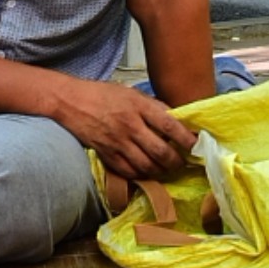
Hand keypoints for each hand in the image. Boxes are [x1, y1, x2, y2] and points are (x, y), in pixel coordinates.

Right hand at [55, 80, 196, 180]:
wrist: (71, 102)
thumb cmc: (103, 94)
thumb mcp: (132, 93)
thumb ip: (153, 107)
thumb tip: (176, 121)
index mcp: (138, 106)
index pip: (169, 126)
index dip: (186, 139)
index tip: (197, 145)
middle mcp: (130, 125)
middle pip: (160, 152)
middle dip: (176, 161)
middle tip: (183, 162)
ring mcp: (117, 143)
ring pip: (147, 166)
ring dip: (161, 171)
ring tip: (168, 169)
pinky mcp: (107, 155)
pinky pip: (129, 171)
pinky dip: (142, 174)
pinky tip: (148, 171)